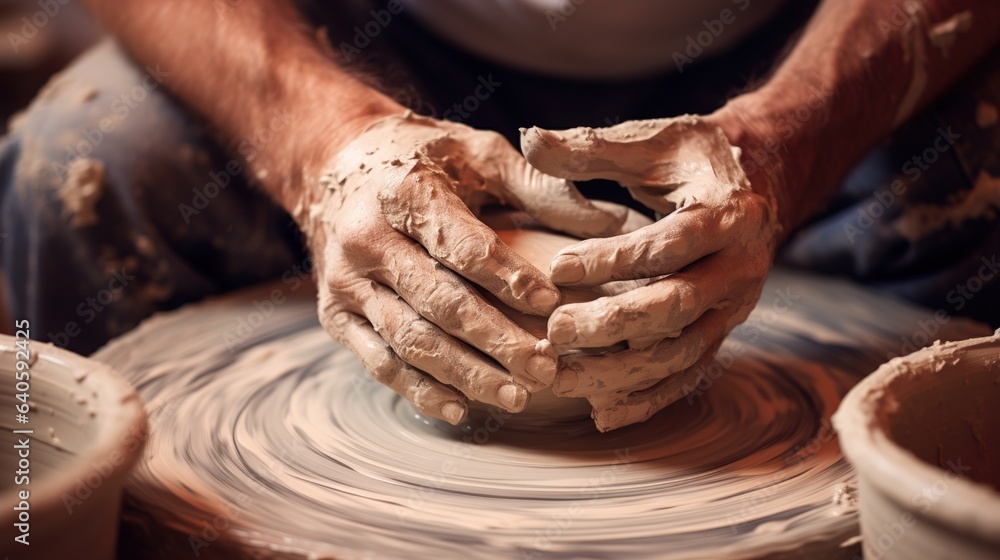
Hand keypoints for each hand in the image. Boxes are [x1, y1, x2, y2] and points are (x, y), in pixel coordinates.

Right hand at [303, 112, 631, 424]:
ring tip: (516, 397)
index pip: (460, 244)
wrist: (335, 165)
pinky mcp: (336, 315)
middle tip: (545, 368)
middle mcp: (365, 238)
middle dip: (495, 340)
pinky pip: (378, 362)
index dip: (505, 277)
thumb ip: (539, 184)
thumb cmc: (425, 159)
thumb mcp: (479, 151)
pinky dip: (419, 390)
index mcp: (403, 191)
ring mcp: (344, 282)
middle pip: (437, 301)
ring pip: (409, 339)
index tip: (550, 305)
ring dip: (464, 373)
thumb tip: (609, 223)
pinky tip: (462, 409)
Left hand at [521, 115, 782, 430]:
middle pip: (676, 307)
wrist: (758, 184)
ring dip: (622, 372)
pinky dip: (648, 399)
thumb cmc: (693, 159)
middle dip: (614, 324)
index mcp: (726, 215)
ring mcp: (732, 309)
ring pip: (680, 353)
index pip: (669, 244)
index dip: (615, 258)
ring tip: (562, 379)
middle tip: (554, 331)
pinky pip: (687, 376)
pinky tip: (602, 413)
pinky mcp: (720, 334)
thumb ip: (591, 147)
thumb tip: (529, 137)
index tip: (558, 267)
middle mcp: (738, 268)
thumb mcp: (652, 141)